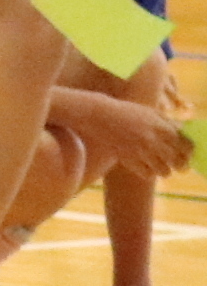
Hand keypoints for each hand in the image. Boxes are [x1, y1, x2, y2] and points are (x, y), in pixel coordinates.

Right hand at [66, 92, 190, 179]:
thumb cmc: (124, 111)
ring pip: (164, 171)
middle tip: (179, 166)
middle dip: (180, 164)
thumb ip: (166, 122)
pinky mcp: (128, 159)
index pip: (186, 145)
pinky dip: (149, 173)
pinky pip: (147, 174)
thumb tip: (182, 132)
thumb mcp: (149, 112)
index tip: (187, 153)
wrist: (97, 116)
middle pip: (178, 160)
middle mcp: (154, 140)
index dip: (189, 152)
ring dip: (164, 170)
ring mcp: (141, 151)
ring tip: (161, 166)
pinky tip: (146, 167)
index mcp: (161, 127)